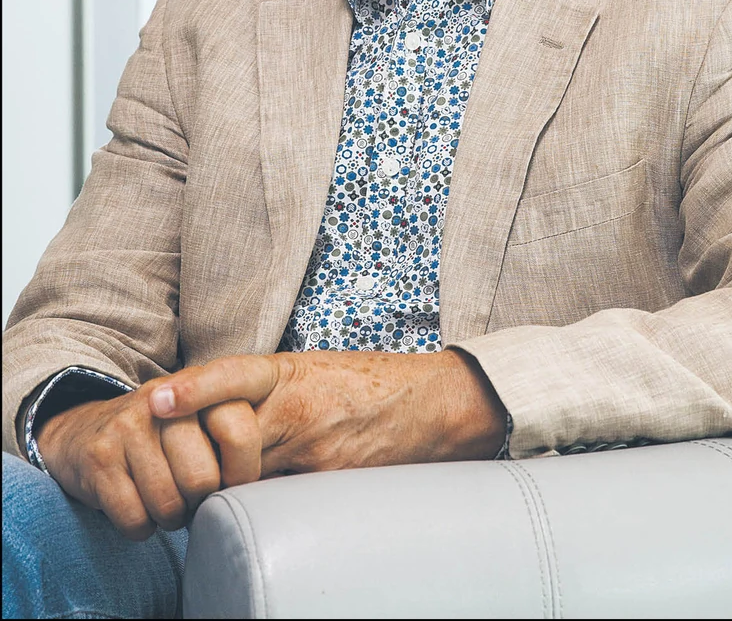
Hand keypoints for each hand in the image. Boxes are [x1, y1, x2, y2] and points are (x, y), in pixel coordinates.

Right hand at [35, 380, 258, 540]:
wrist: (84, 432)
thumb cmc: (161, 437)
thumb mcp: (201, 422)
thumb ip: (235, 437)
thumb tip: (271, 482)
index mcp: (200, 386)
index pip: (238, 427)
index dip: (244, 469)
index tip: (235, 482)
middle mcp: (165, 399)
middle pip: (202, 479)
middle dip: (200, 501)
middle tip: (191, 496)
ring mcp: (128, 424)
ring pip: (168, 504)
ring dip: (171, 517)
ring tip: (166, 501)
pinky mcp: (100, 456)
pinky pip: (135, 518)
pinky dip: (141, 527)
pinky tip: (139, 507)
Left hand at [150, 348, 506, 475]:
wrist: (434, 403)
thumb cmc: (368, 383)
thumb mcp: (311, 368)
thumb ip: (265, 386)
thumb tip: (212, 408)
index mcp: (290, 370)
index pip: (232, 374)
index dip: (193, 388)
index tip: (156, 399)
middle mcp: (299, 406)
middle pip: (228, 431)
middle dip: (196, 453)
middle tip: (169, 468)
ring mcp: (315, 448)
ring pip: (249, 472)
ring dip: (225, 483)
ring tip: (203, 493)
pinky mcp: (331, 481)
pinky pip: (282, 497)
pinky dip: (264, 500)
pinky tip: (261, 502)